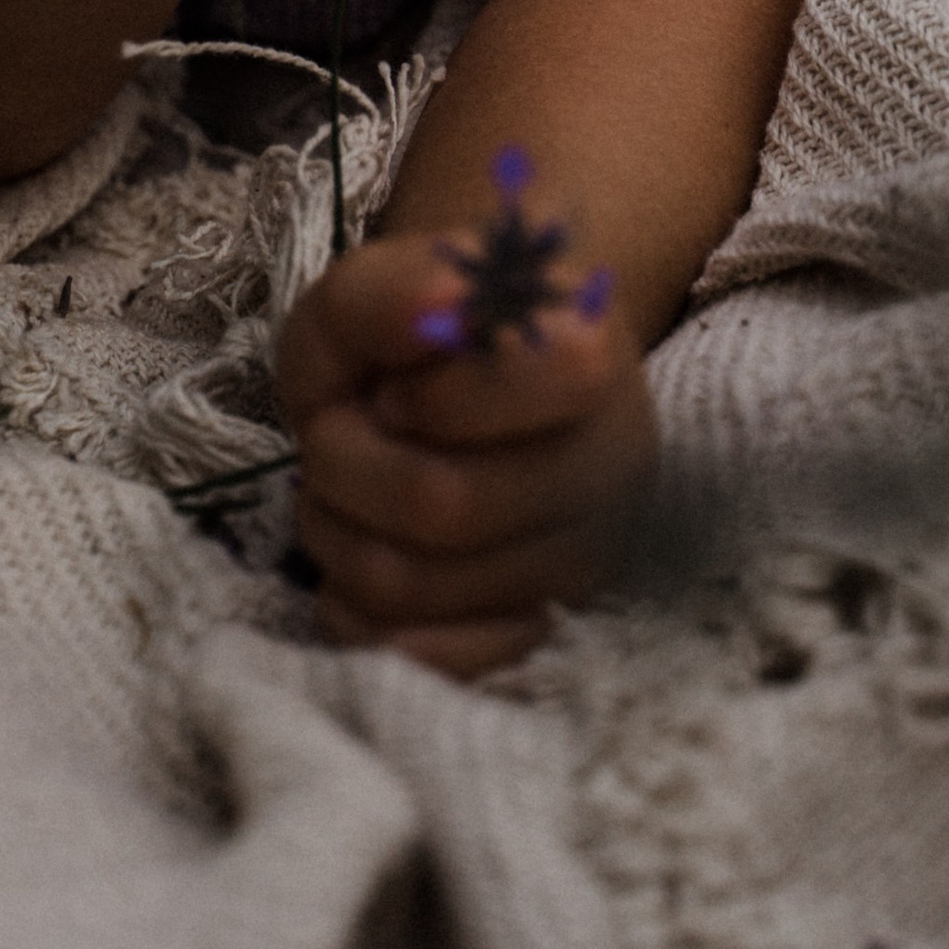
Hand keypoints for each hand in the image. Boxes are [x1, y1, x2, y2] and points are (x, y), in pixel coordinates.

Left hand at [275, 231, 656, 677]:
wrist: (470, 378)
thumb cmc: (417, 335)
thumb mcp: (375, 285)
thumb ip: (390, 291)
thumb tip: (435, 310)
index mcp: (590, 355)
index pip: (514, 398)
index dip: (424, 398)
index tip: (393, 388)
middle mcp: (611, 467)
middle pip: (444, 506)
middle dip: (347, 467)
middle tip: (340, 437)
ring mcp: (583, 562)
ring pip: (415, 588)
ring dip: (338, 535)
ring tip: (344, 492)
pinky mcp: (539, 634)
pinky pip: (430, 663)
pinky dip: (363, 618)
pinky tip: (362, 563)